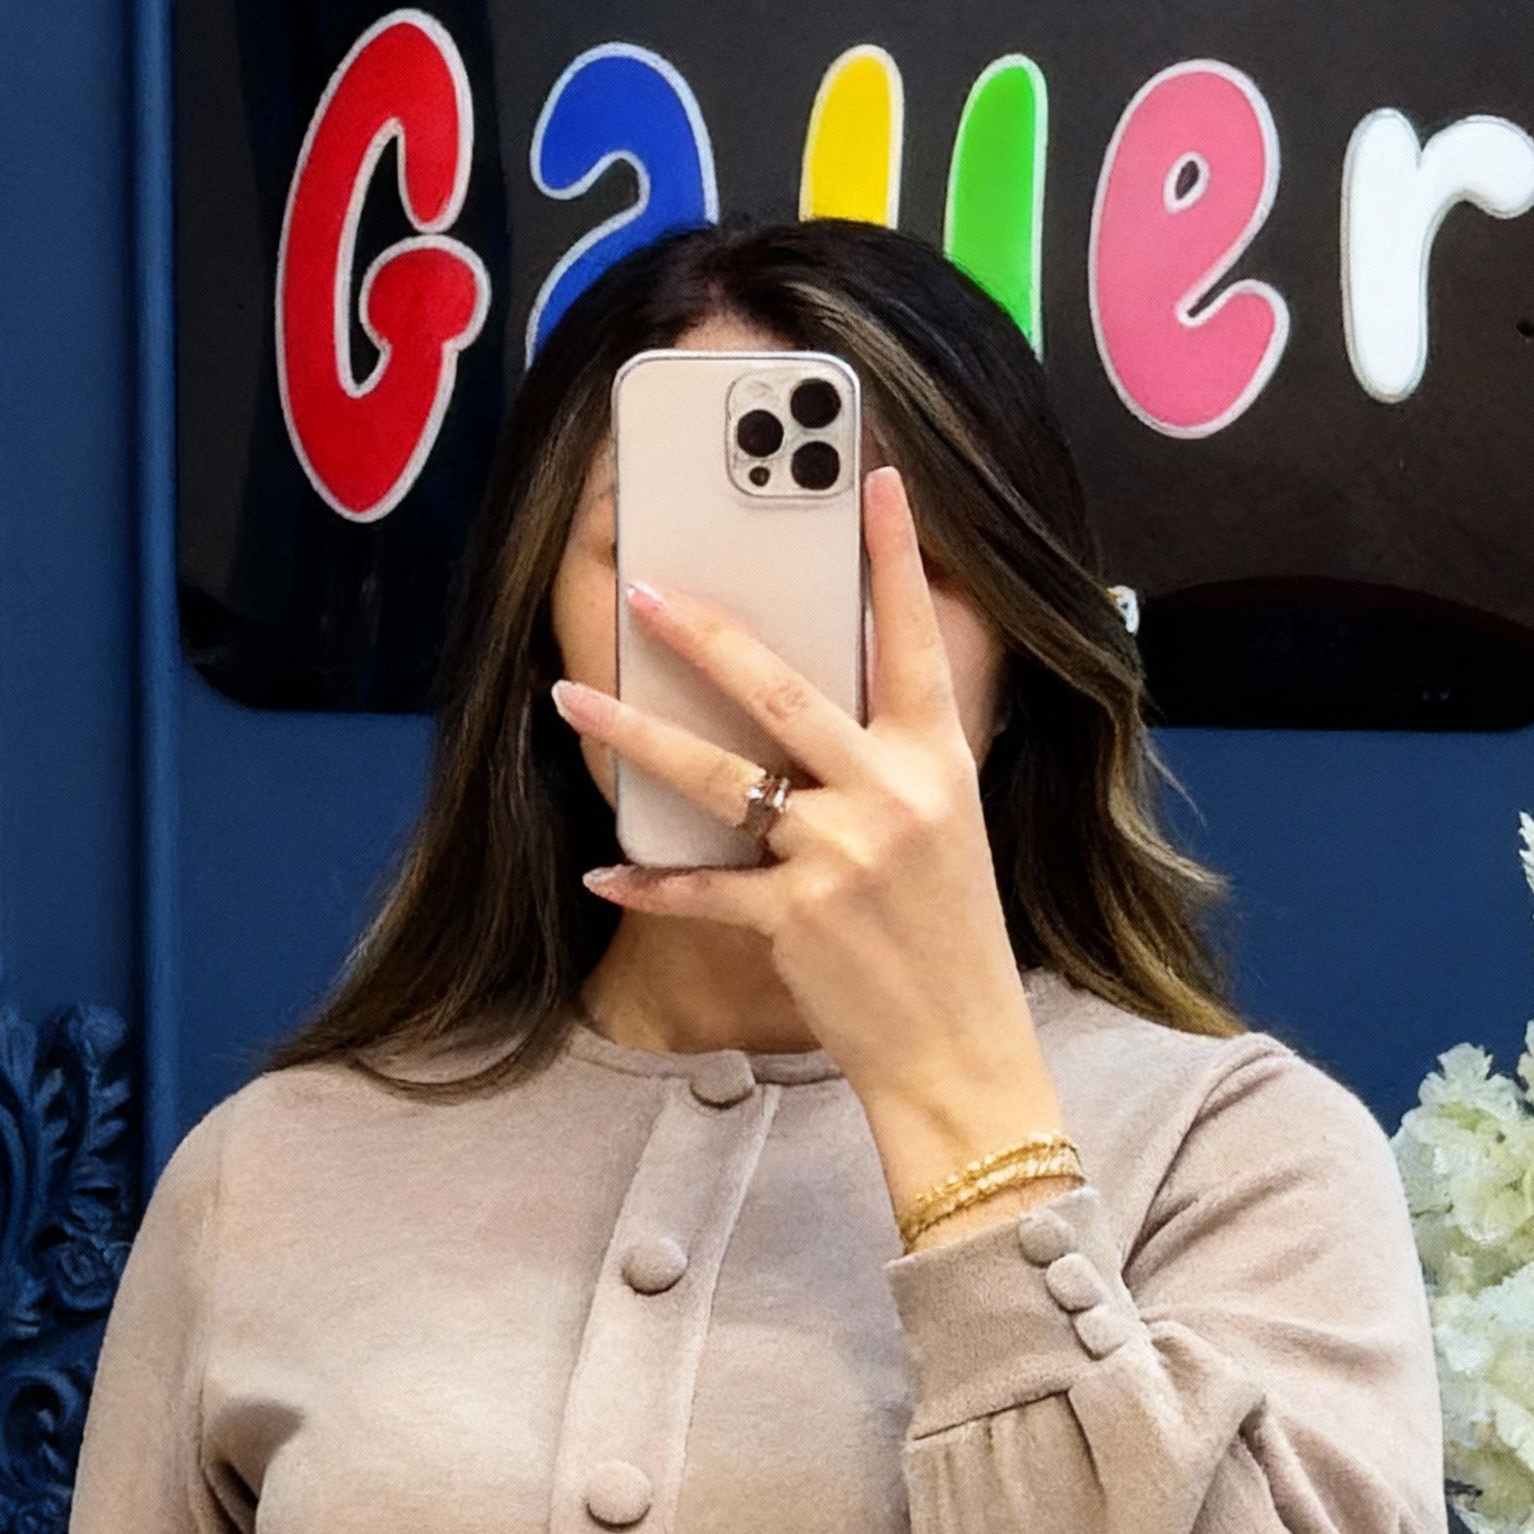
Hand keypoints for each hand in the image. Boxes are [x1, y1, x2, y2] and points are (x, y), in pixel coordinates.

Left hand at [552, 465, 1065, 1236]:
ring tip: (573, 696)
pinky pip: (702, 888)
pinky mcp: (795, 921)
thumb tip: (806, 712)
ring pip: (719, 776)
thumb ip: (890, 764)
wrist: (960, 1055)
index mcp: (938, 763)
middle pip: (781, 691)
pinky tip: (605, 867)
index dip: (896, 556)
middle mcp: (891, 798)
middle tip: (644, 586)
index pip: (913, 641)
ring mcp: (841, 859)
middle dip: (704, 632)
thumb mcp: (945, 833)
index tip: (876, 479)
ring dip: (635, 735)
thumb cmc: (947, 941)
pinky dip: (649, 880)